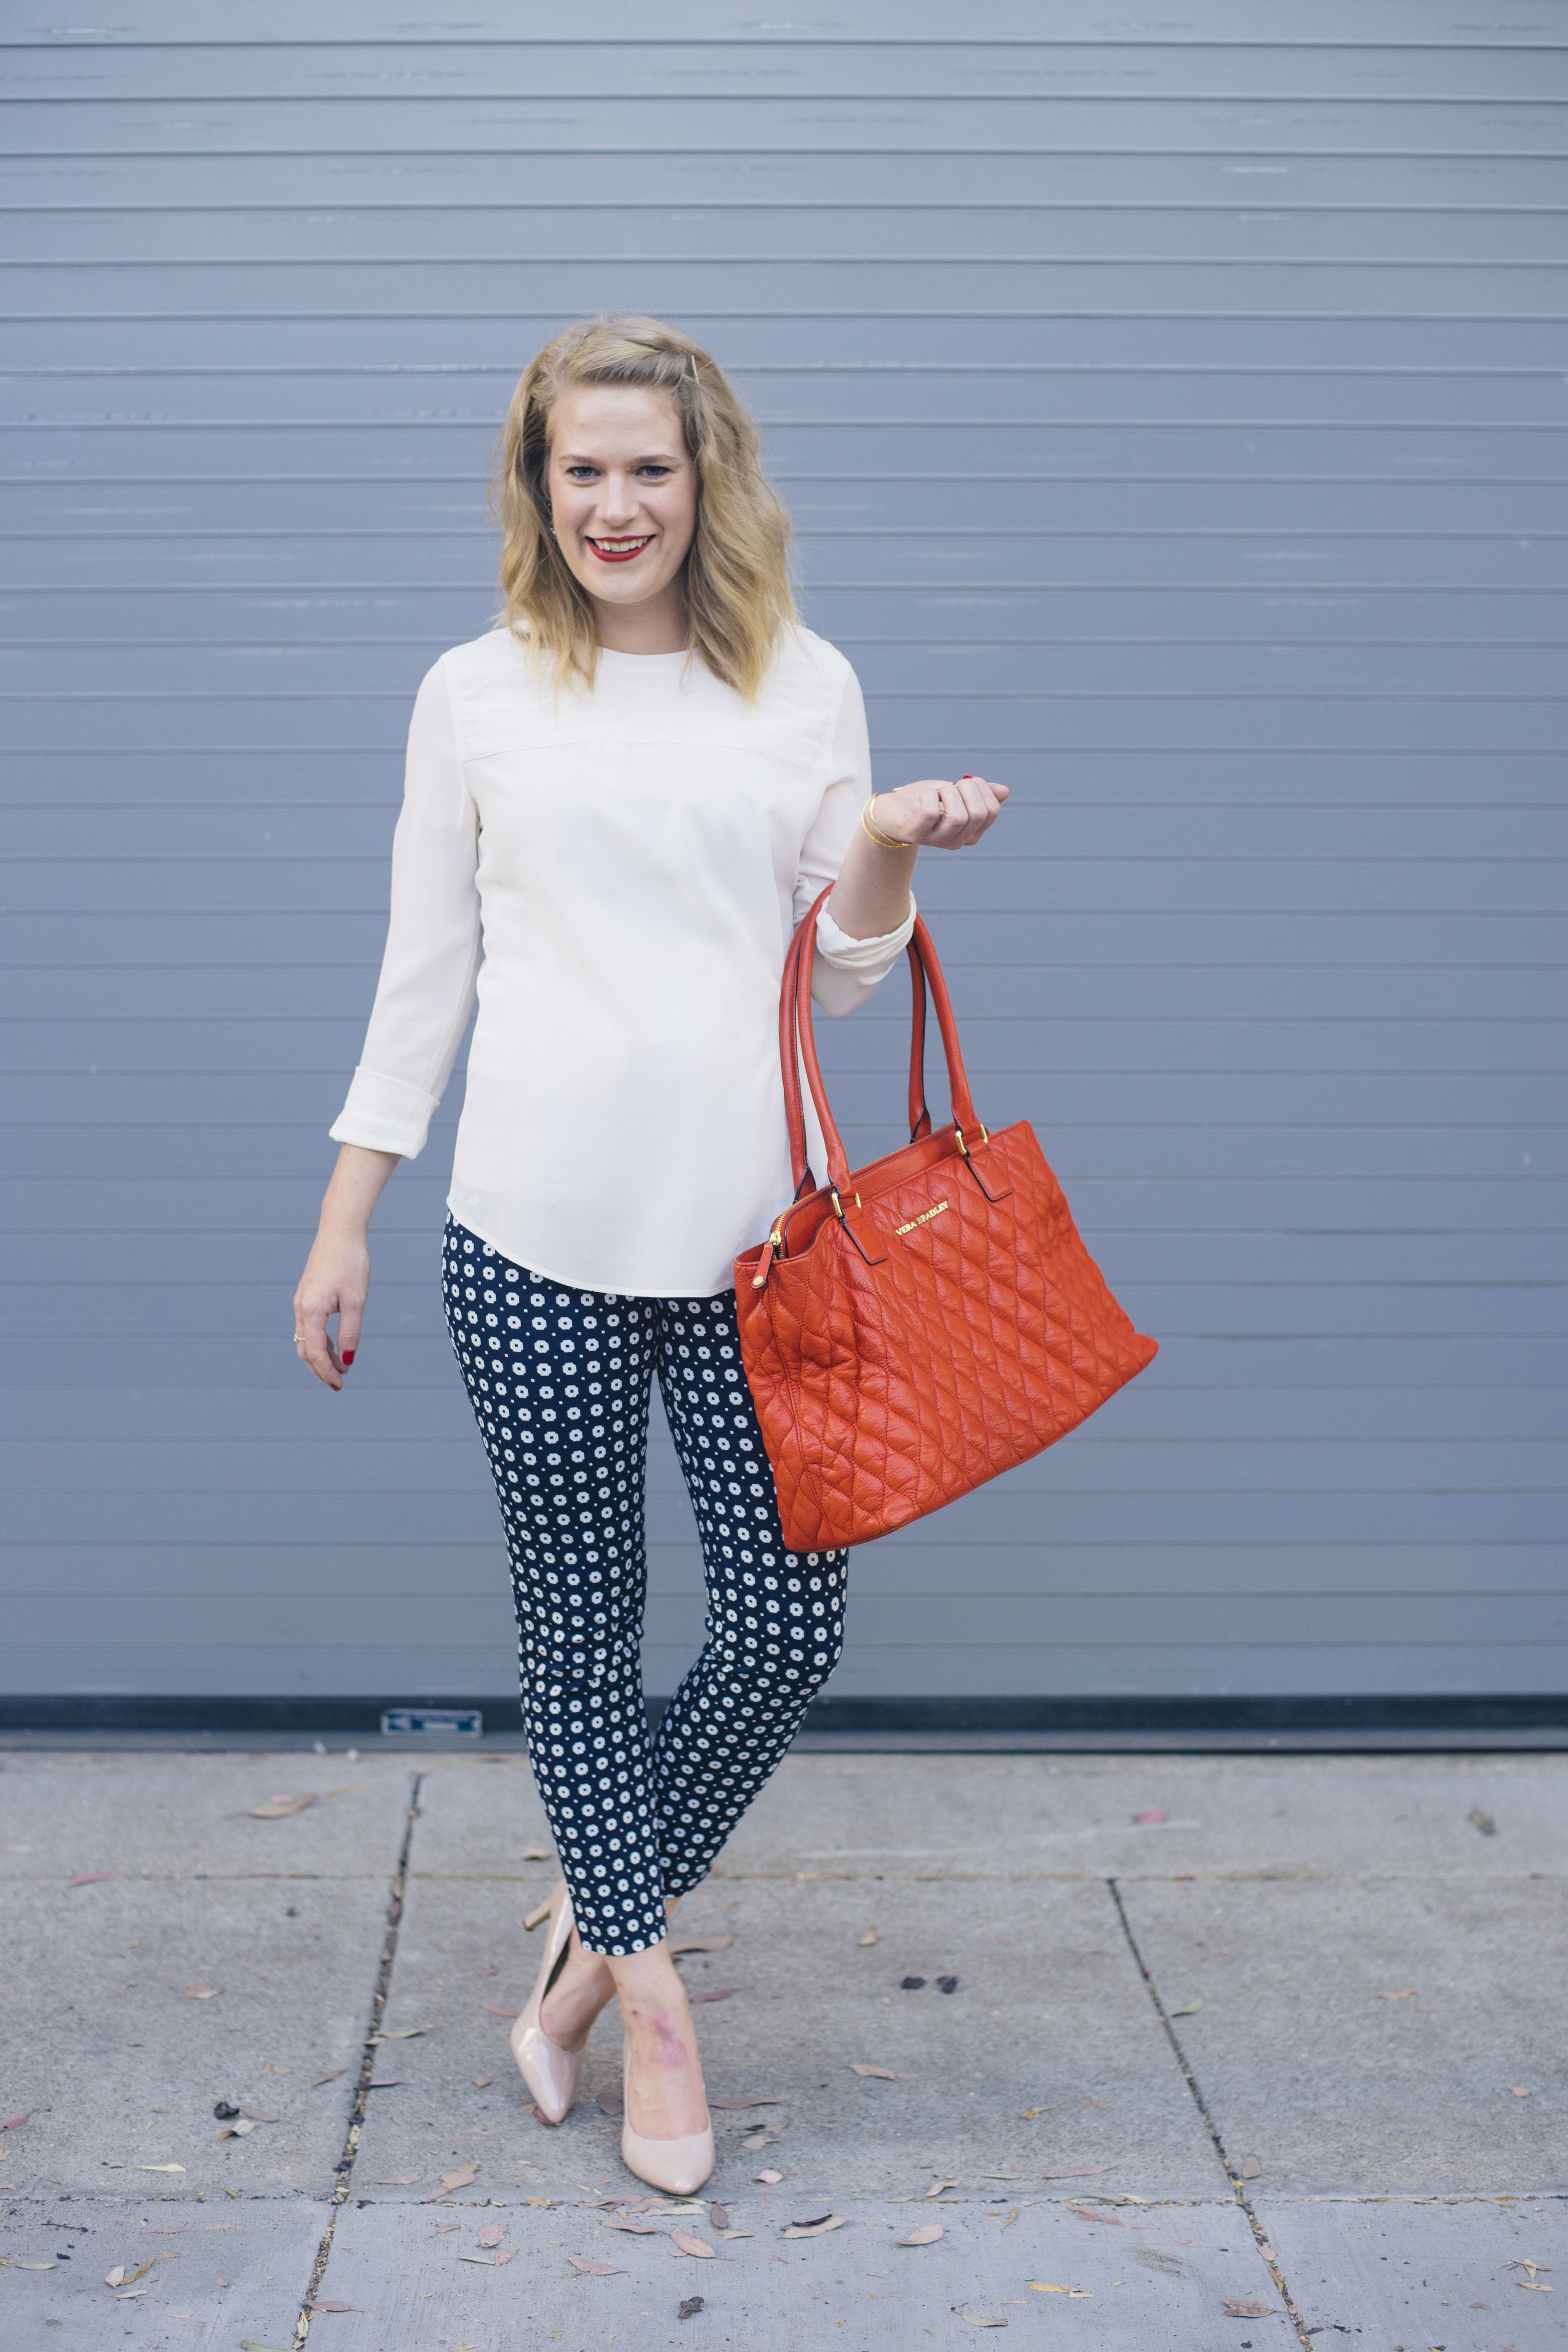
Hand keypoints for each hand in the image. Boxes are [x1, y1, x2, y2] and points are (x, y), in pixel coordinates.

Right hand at [292, 1226, 368, 1390]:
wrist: (339, 1233)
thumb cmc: (350, 1263)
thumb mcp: (355, 1300)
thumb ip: (350, 1331)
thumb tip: (349, 1360)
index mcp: (311, 1311)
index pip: (316, 1353)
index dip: (328, 1372)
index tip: (341, 1384)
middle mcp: (300, 1308)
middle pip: (305, 1351)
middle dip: (321, 1369)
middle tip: (339, 1383)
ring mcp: (301, 1302)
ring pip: (306, 1340)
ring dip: (321, 1357)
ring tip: (342, 1367)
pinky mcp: (306, 1296)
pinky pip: (308, 1327)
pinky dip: (320, 1341)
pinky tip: (335, 1346)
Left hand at [870, 773, 1008, 849]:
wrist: (891, 811)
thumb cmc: (924, 801)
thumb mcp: (955, 793)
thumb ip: (979, 792)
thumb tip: (1005, 791)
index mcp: (972, 831)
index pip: (992, 810)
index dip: (982, 788)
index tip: (965, 783)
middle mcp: (958, 840)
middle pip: (979, 813)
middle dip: (966, 789)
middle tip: (949, 787)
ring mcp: (937, 840)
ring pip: (959, 816)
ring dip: (947, 793)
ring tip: (936, 793)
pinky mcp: (916, 834)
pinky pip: (931, 813)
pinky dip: (929, 796)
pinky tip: (924, 796)